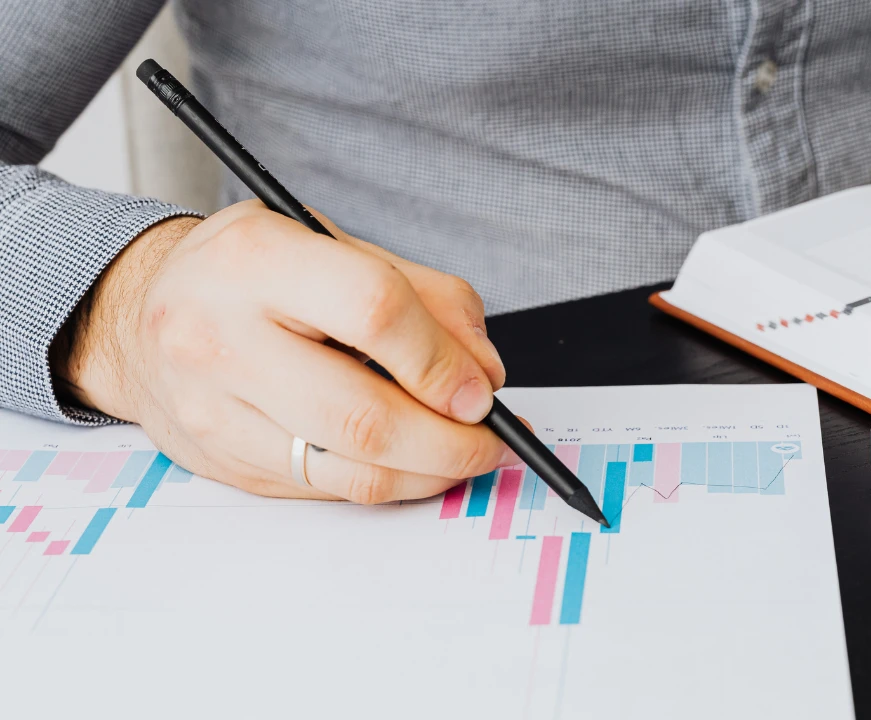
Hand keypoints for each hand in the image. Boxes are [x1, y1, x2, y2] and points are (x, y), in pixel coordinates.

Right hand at [54, 200, 519, 502]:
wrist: (140, 315)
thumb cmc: (253, 274)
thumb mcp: (334, 244)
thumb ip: (424, 295)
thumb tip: (484, 372)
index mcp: (257, 259)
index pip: (374, 311)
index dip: (442, 361)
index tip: (483, 389)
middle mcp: (221, 335)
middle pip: (366, 415)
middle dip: (452, 440)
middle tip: (493, 437)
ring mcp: (215, 410)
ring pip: (352, 470)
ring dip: (432, 473)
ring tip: (467, 453)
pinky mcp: (224, 462)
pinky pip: (329, 490)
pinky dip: (391, 484)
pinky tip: (417, 463)